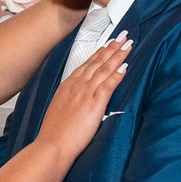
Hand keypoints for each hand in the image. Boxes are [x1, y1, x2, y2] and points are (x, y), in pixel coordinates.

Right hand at [38, 32, 130, 157]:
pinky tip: (126, 66)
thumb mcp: (59, 110)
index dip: (99, 53)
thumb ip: (69, 100)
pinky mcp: (93, 103)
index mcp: (67, 86)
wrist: (52, 145)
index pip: (87, 64)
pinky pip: (108, 84)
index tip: (108, 44)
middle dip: (111, 47)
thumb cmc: (54, 133)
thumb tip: (77, 100)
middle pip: (97, 62)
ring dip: (118, 55)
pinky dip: (117, 74)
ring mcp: (85, 93)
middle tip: (123, 36)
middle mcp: (76, 86)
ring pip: (104, 69)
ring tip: (128, 45)